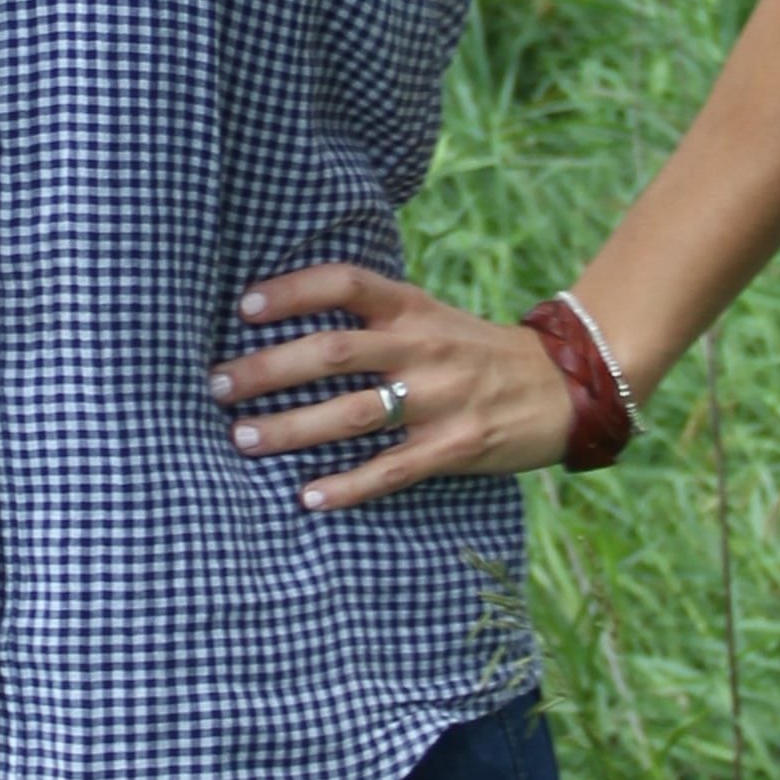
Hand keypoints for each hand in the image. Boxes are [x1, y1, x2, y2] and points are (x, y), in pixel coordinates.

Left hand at [207, 263, 576, 510]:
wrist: (563, 385)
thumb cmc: (474, 351)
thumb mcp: (430, 315)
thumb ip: (372, 316)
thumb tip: (289, 321)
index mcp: (411, 308)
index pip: (344, 283)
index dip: (291, 291)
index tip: (243, 308)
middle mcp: (421, 348)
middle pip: (332, 352)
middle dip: (267, 370)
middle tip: (216, 386)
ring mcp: (439, 399)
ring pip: (352, 413)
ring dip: (291, 428)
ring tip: (242, 439)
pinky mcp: (455, 447)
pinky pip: (392, 469)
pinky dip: (348, 485)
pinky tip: (308, 496)